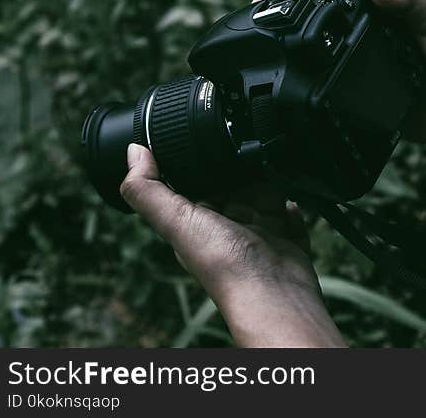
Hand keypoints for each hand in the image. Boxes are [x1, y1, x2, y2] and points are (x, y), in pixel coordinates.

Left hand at [120, 143, 344, 347]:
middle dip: (242, 166)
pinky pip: (291, 214)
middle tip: (248, 146)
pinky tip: (292, 199)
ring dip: (270, 179)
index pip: (196, 181)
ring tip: (272, 166)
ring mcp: (259, 233)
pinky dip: (293, 205)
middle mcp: (227, 227)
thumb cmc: (224, 265)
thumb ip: (149, 189)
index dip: (200, 160)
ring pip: (265, 193)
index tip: (206, 133)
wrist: (274, 292)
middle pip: (234, 183)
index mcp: (197, 222)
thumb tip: (132, 152)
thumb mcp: (177, 220)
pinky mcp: (287, 239)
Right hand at [256, 0, 425, 144]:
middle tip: (249, 28)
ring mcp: (342, 61)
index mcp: (367, 3)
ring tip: (252, 57)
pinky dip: (288, 84)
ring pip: (294, 49)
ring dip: (271, 48)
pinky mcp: (341, 94)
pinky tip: (277, 90)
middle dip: (265, 14)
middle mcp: (349, 28)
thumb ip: (414, 1)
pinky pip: (308, 86)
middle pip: (293, 12)